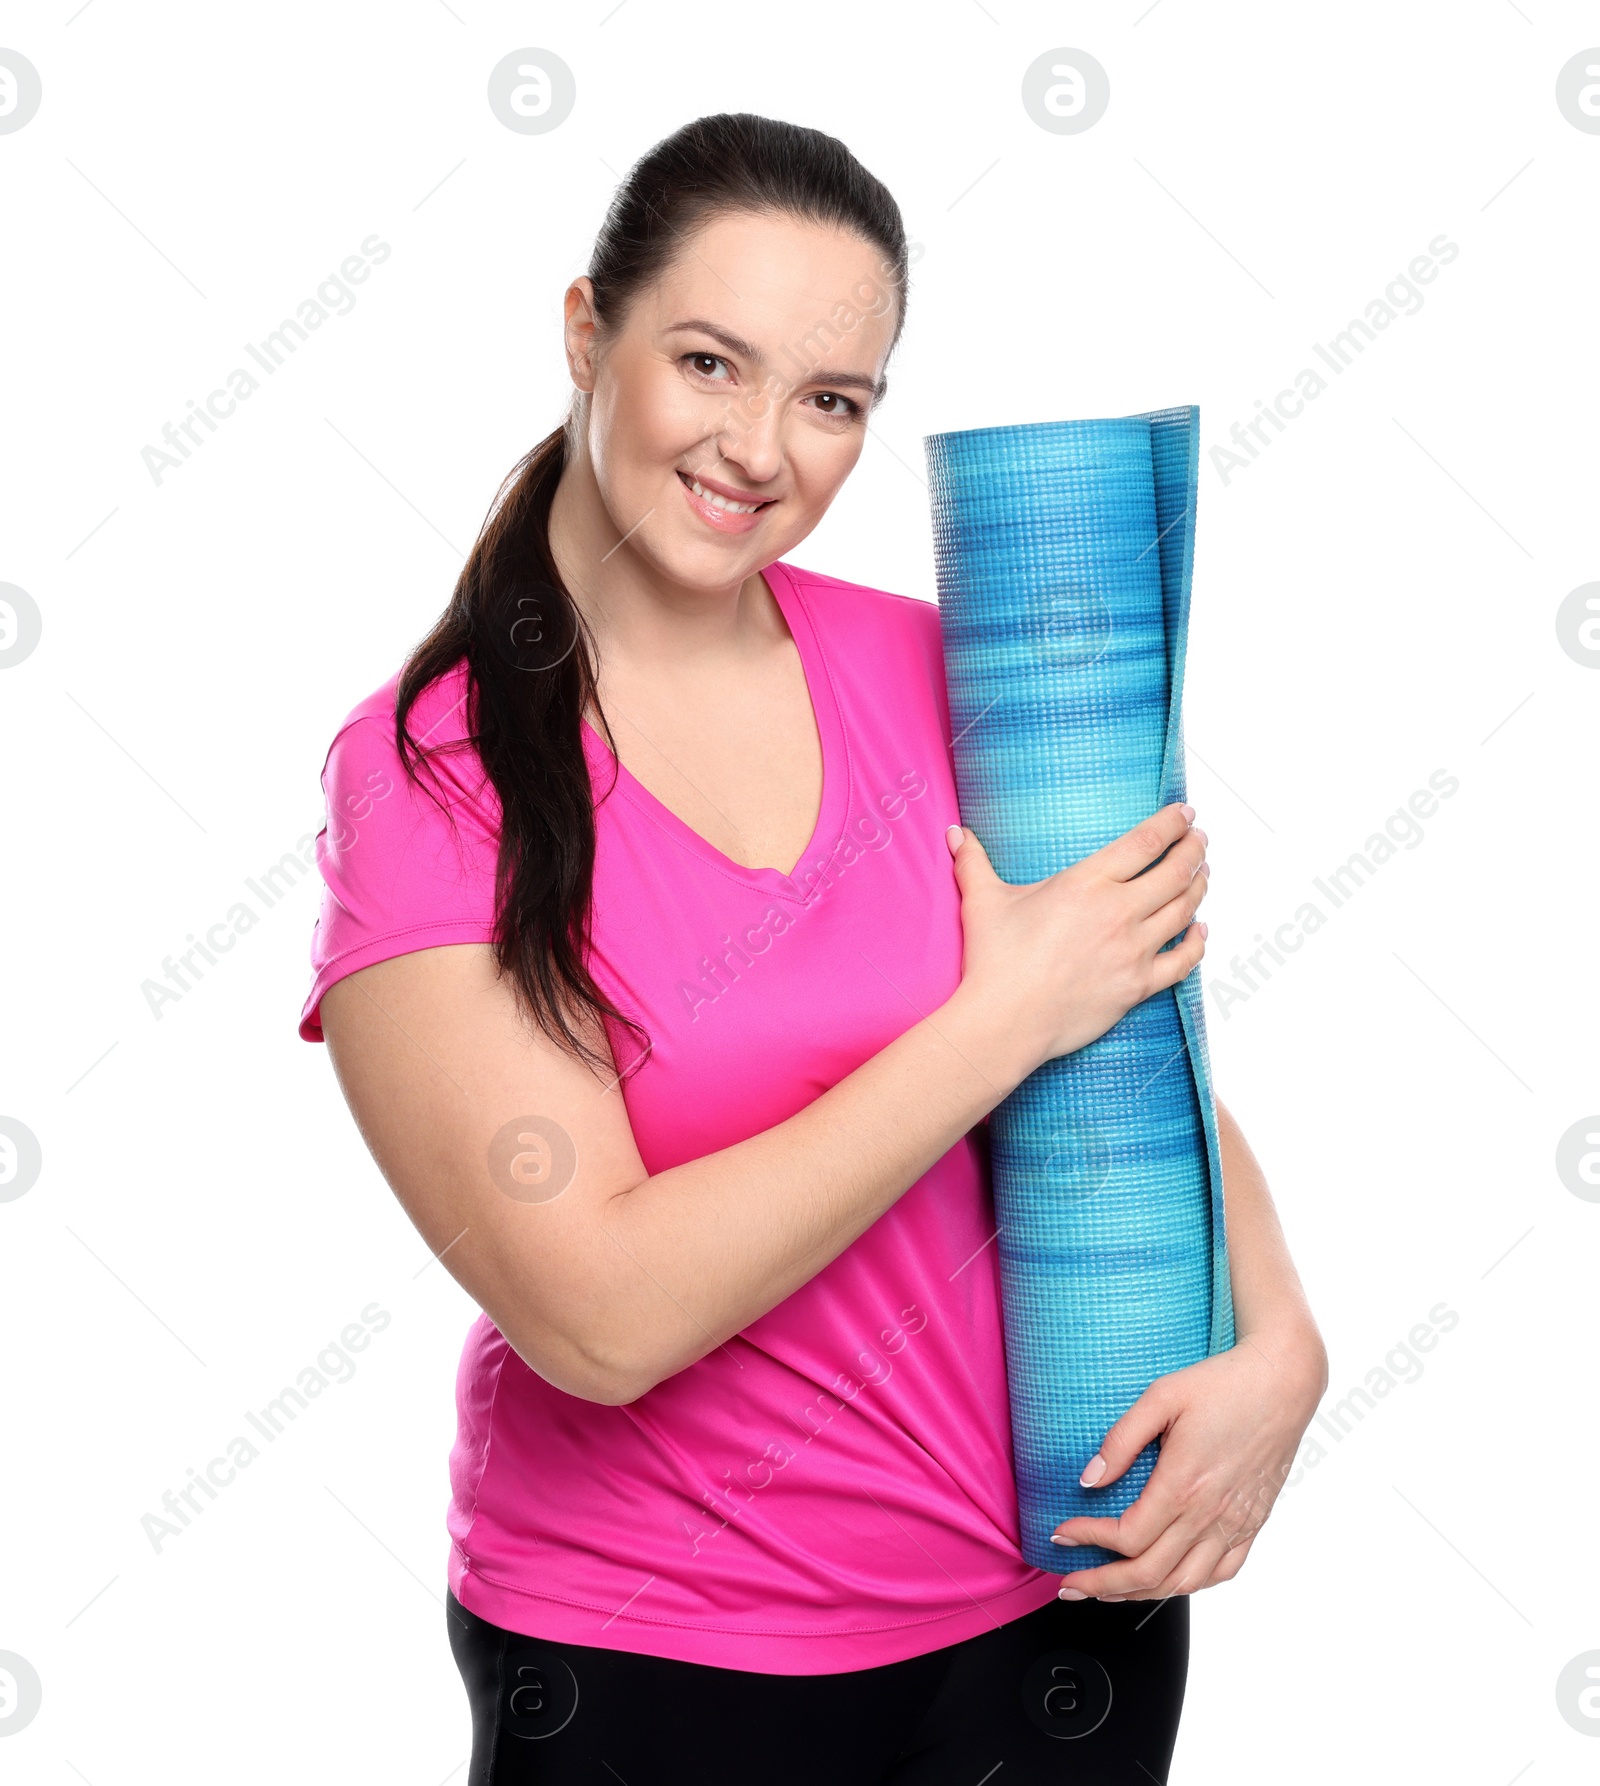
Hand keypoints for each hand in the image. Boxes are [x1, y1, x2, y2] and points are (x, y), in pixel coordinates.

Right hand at [945, 802, 1209, 1068]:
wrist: (1005, 1021)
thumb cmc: (993, 961)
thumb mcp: (982, 902)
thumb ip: (973, 862)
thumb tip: (955, 833)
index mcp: (1086, 883)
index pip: (1145, 842)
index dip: (1172, 822)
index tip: (1185, 813)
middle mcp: (1117, 912)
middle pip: (1176, 872)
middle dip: (1194, 849)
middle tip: (1199, 839)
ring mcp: (1132, 950)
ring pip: (1184, 911)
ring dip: (1199, 887)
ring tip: (1202, 874)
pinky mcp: (1137, 986)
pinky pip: (1182, 961)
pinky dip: (1197, 943)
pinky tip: (1200, 931)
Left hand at [1049, 1325, 1326, 1601]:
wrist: (1282, 1384)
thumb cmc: (1221, 1384)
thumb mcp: (1161, 1396)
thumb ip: (1121, 1440)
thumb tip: (1089, 1479)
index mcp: (1184, 1484)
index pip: (1127, 1536)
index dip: (1088, 1540)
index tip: (1062, 1534)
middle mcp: (1211, 1514)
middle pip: (1149, 1572)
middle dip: (1102, 1584)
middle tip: (1069, 1586)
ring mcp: (1235, 1524)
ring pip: (1184, 1583)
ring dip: (1140, 1594)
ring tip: (1108, 1591)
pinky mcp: (1252, 1524)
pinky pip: (1222, 1573)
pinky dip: (1188, 1585)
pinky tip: (1166, 1579)